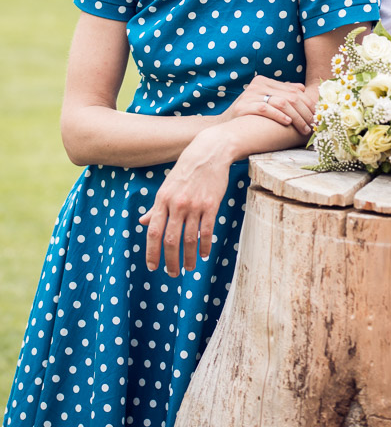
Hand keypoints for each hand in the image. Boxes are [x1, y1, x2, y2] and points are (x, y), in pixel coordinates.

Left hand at [140, 125, 229, 276]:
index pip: (154, 232)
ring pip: (190, 239)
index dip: (152, 252)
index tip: (152, 266)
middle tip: (172, 273)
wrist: (209, 152)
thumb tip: (142, 222)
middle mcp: (177, 204)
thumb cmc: (186, 170)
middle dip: (170, 260)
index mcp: (162, 200)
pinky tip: (204, 254)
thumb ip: (156, 208)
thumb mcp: (166, 186)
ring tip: (189, 268)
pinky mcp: (211, 205)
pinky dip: (205, 246)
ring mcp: (195, 205)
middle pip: (171, 239)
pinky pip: (207, 231)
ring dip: (189, 257)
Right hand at [221, 74, 315, 135]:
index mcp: (265, 81)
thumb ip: (281, 93)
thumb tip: (301, 88)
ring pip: (282, 102)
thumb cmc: (249, 117)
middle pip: (290, 96)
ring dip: (297, 117)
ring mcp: (250, 94)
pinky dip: (279, 116)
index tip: (316, 116)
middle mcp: (258, 84)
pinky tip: (288, 123)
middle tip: (313, 125)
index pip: (294, 90)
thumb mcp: (265, 101)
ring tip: (304, 128)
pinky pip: (266, 109)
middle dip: (305, 112)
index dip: (308, 104)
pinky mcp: (244, 106)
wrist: (224, 128)